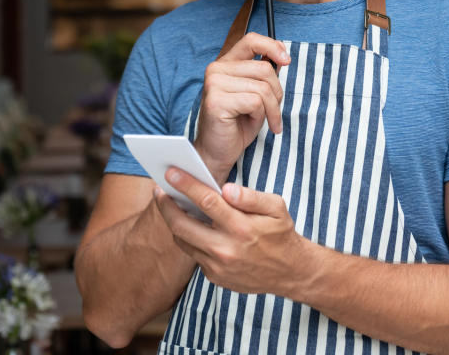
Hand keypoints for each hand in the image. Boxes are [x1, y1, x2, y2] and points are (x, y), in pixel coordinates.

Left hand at [153, 167, 310, 297]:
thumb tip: (226, 189)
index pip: (207, 202)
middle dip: (166, 206)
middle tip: (159, 191)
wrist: (289, 272)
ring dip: (173, 222)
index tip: (171, 173)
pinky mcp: (214, 277)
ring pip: (183, 241)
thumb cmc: (280, 234)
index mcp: (242, 228)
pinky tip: (191, 225)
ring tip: (170, 205)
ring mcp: (218, 266)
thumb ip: (251, 197)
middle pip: (183, 225)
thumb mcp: (276, 208)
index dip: (186, 185)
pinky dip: (189, 238)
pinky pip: (193, 253)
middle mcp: (226, 249)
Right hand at [195, 32, 289, 182]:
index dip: (272, 46)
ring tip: (267, 121)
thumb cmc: (237, 124)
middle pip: (264, 69)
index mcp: (225, 64)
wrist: (218, 152)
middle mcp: (216, 69)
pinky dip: (262, 116)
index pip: (251, 40)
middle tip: (274, 111)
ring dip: (272, 109)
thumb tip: (281, 57)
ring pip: (262, 88)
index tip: (286, 60)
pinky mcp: (216, 101)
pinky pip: (255, 102)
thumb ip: (262, 75)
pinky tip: (254, 125)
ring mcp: (214, 84)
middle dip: (277, 93)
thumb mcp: (254, 94)